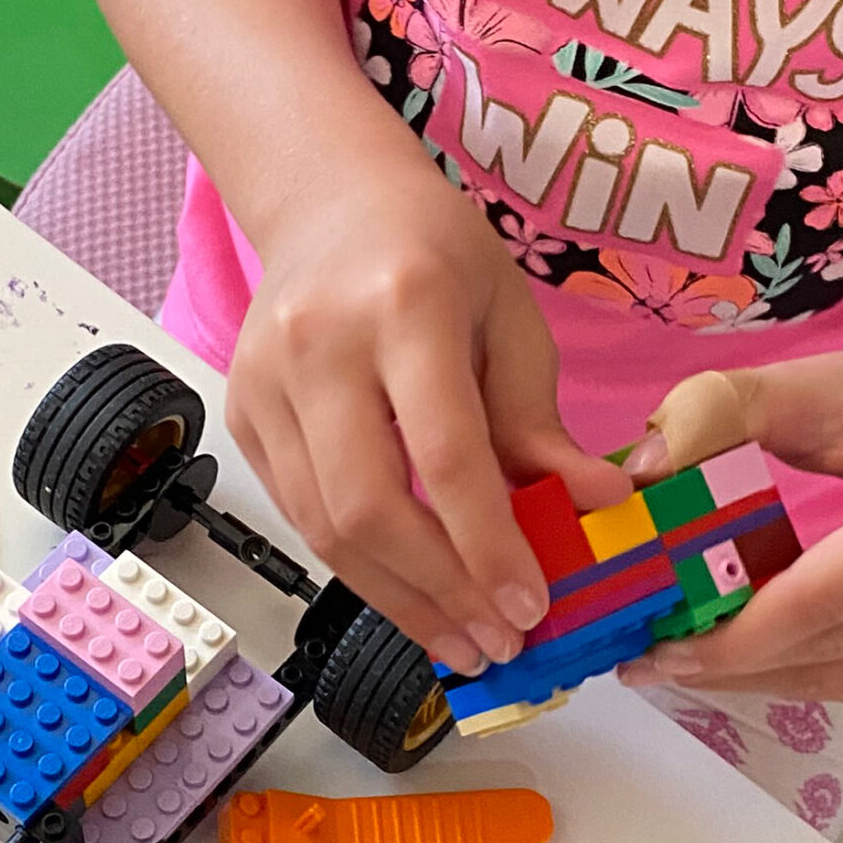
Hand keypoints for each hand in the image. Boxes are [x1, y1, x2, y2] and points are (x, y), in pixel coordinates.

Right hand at [226, 166, 632, 676]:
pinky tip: (412, 595)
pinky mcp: (244, 416)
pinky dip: (360, 570)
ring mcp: (267, 383)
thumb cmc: (433, 252)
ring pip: (325, 528)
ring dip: (398, 600)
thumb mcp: (511, 318)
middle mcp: (321, 344)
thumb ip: (541, 421)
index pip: (444, 455)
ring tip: (460, 638)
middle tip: (495, 640)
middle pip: (369, 508)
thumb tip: (598, 505)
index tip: (528, 604)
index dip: (487, 545)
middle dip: (439, 593)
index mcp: (404, 305)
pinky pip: (301, 517)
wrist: (329, 201)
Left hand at [616, 341, 842, 699]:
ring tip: (686, 664)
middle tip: (648, 661)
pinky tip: (750, 660)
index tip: (656, 648)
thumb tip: (642, 472)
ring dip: (761, 679)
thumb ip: (724, 412)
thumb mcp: (819, 384)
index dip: (733, 636)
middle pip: (830, 650)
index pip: (819, 600)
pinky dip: (805, 674)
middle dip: (731, 663)